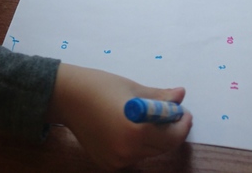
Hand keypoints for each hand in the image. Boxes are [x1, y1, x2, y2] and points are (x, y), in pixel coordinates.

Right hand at [47, 63, 191, 169]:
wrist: (68, 97)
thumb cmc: (100, 86)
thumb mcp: (134, 89)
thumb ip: (160, 96)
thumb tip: (181, 95)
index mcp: (135, 131)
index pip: (172, 136)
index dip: (182, 124)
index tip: (183, 111)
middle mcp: (127, 151)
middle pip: (162, 146)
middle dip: (171, 130)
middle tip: (171, 112)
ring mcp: (117, 161)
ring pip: (148, 152)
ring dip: (155, 137)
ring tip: (148, 117)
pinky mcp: (108, 165)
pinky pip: (133, 156)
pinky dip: (138, 144)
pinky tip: (130, 128)